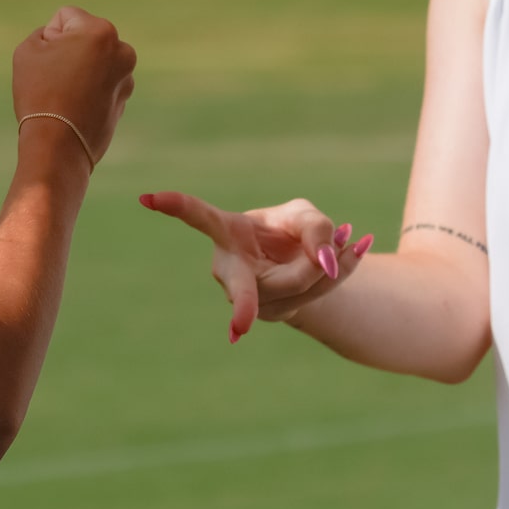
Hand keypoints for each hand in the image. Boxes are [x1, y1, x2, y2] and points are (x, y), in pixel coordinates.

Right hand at [13, 7, 135, 164]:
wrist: (58, 146)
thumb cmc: (40, 94)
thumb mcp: (29, 50)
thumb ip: (44, 33)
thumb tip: (60, 39)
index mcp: (101, 31)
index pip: (65, 18)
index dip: (48, 38)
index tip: (47, 62)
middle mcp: (122, 50)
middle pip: (83, 38)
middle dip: (68, 52)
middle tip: (56, 79)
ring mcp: (127, 77)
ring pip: (93, 61)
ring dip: (80, 71)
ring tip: (66, 95)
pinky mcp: (124, 99)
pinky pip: (100, 84)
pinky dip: (88, 90)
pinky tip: (76, 107)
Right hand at [138, 192, 373, 341]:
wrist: (302, 264)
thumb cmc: (291, 230)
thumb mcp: (305, 214)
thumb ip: (315, 228)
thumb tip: (326, 261)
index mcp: (226, 233)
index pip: (199, 217)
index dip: (175, 206)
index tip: (145, 196)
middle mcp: (229, 270)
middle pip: (262, 275)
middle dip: (302, 270)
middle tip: (337, 239)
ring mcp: (249, 298)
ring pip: (299, 285)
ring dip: (333, 263)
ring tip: (352, 236)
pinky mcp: (275, 312)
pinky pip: (316, 294)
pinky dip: (344, 271)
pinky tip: (362, 247)